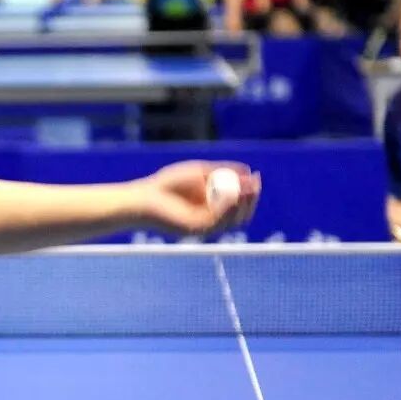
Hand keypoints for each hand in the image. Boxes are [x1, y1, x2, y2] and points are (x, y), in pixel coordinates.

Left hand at [137, 160, 260, 235]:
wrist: (144, 198)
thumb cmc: (167, 184)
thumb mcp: (200, 172)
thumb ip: (223, 171)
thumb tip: (248, 171)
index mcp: (213, 206)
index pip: (239, 204)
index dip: (250, 192)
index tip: (256, 177)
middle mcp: (212, 219)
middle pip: (240, 214)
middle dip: (251, 200)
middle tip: (255, 185)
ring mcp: (205, 225)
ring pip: (232, 220)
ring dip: (243, 204)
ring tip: (248, 189)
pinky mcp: (197, 229)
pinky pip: (218, 220)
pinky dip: (227, 207)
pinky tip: (232, 195)